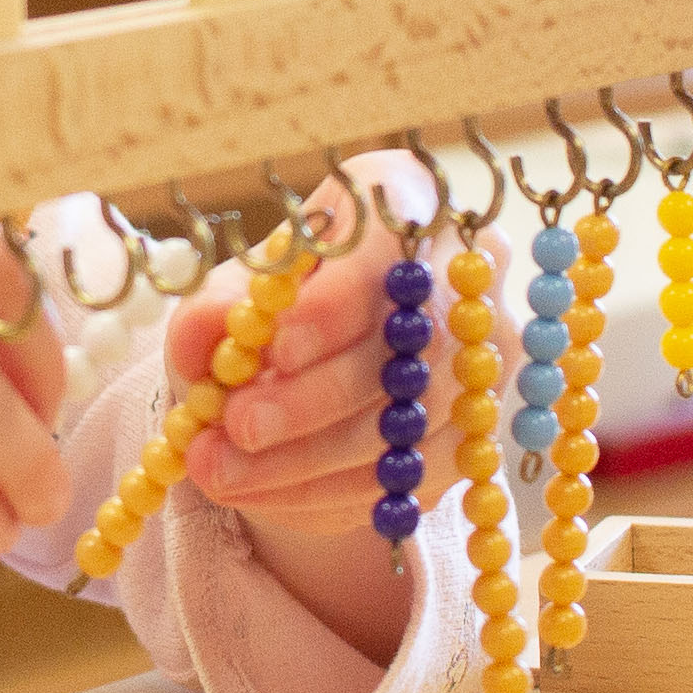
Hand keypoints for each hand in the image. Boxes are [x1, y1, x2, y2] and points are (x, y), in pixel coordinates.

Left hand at [157, 153, 502, 534]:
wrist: (316, 357)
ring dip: (308, 458)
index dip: (340, 304)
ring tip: (218, 469)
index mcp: (408, 201)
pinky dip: (326, 491)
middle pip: (413, 343)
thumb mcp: (232, 290)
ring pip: (411, 421)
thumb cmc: (278, 303)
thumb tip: (210, 333)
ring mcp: (482, 358)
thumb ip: (215, 307)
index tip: (274, 347)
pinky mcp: (473, 434)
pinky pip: (408, 476)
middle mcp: (466, 274)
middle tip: (236, 425)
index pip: (394, 248)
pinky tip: (259, 490)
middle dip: (315, 396)